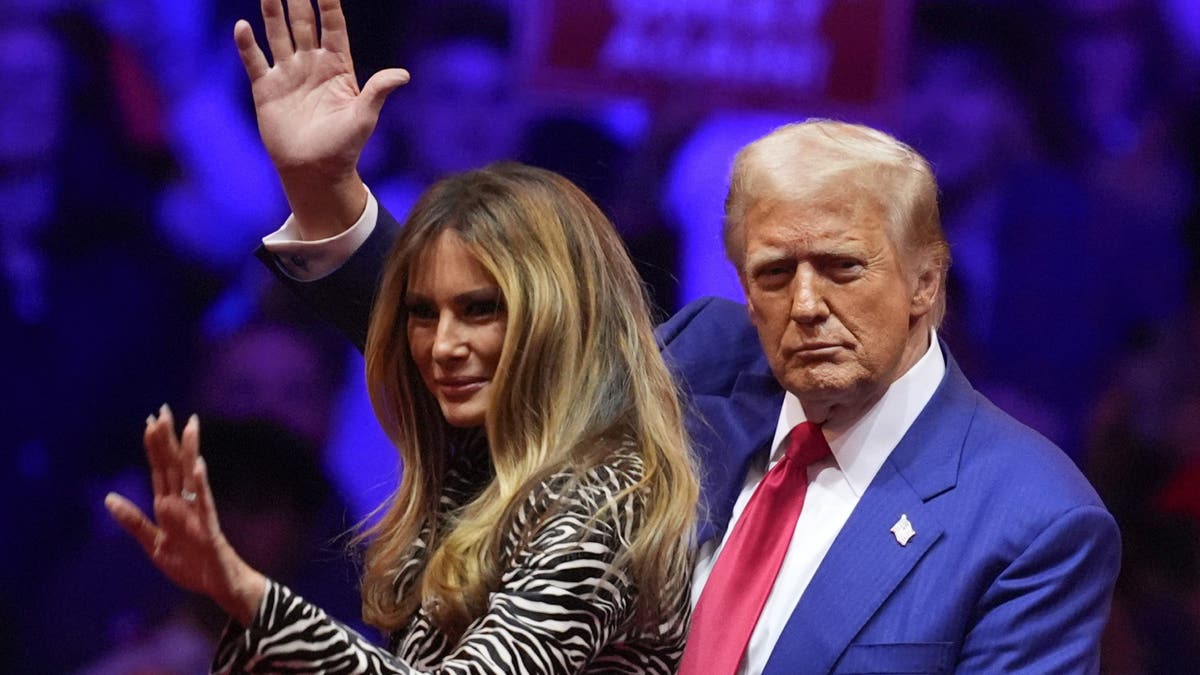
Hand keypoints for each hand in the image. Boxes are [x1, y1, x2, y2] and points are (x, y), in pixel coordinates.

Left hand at [105, 406, 264, 625]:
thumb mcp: (153, 544)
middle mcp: (185, 504)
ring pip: (192, 477)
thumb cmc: (191, 565)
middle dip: (169, 439)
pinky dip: (201, 484)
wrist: (219, 586)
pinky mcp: (209, 528)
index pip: (161, 470)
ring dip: (189, 452)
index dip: (155, 446)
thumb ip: (133, 521)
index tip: (151, 420)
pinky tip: (198, 466)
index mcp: (170, 507)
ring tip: (189, 427)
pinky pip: (205, 503)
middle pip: (175, 465)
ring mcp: (199, 513)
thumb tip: (108, 497)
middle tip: (165, 410)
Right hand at [234, 0, 408, 237]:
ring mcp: (288, 74)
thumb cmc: (344, 147)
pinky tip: (243, 26)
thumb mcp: (364, 117)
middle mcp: (311, 64)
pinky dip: (247, 44)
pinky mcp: (266, 89)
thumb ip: (378, 91)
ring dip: (272, 12)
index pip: (333, 26)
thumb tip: (404, 75)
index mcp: (337, 67)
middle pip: (302, 23)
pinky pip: (255, 61)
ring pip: (277, 34)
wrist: (315, 171)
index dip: (329, 4)